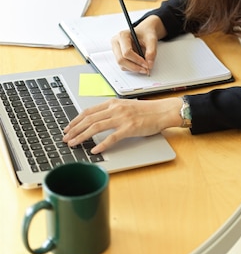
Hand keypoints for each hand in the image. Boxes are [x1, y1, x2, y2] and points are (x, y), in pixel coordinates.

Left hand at [63, 96, 182, 153]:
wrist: (162, 111)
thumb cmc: (147, 111)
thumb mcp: (126, 107)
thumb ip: (112, 112)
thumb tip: (98, 121)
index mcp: (113, 103)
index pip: (88, 111)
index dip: (75, 120)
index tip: (68, 128)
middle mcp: (115, 109)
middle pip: (89, 119)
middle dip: (74, 129)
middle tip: (65, 138)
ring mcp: (122, 118)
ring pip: (96, 127)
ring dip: (82, 136)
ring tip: (74, 143)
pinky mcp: (130, 128)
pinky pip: (112, 138)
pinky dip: (101, 144)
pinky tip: (94, 150)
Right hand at [111, 14, 166, 74]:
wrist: (144, 32)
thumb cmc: (146, 33)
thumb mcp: (152, 39)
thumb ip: (152, 51)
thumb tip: (149, 64)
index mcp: (123, 35)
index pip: (127, 52)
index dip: (137, 60)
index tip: (146, 64)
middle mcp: (116, 42)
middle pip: (121, 60)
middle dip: (134, 67)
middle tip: (145, 69)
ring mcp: (115, 50)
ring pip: (122, 65)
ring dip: (133, 68)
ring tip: (144, 67)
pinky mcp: (118, 56)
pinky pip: (123, 66)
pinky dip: (132, 68)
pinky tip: (139, 64)